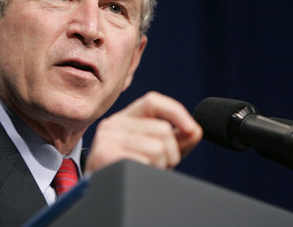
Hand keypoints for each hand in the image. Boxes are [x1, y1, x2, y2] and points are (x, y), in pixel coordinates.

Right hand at [85, 91, 201, 173]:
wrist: (98, 192)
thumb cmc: (128, 170)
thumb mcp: (153, 151)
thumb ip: (175, 140)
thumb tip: (195, 130)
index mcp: (126, 118)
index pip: (153, 101)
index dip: (176, 111)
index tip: (192, 129)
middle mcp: (114, 123)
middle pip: (163, 129)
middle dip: (171, 154)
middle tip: (158, 166)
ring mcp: (108, 138)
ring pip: (157, 147)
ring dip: (160, 166)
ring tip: (146, 171)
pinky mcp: (105, 154)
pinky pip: (144, 161)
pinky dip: (148, 172)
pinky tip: (136, 176)